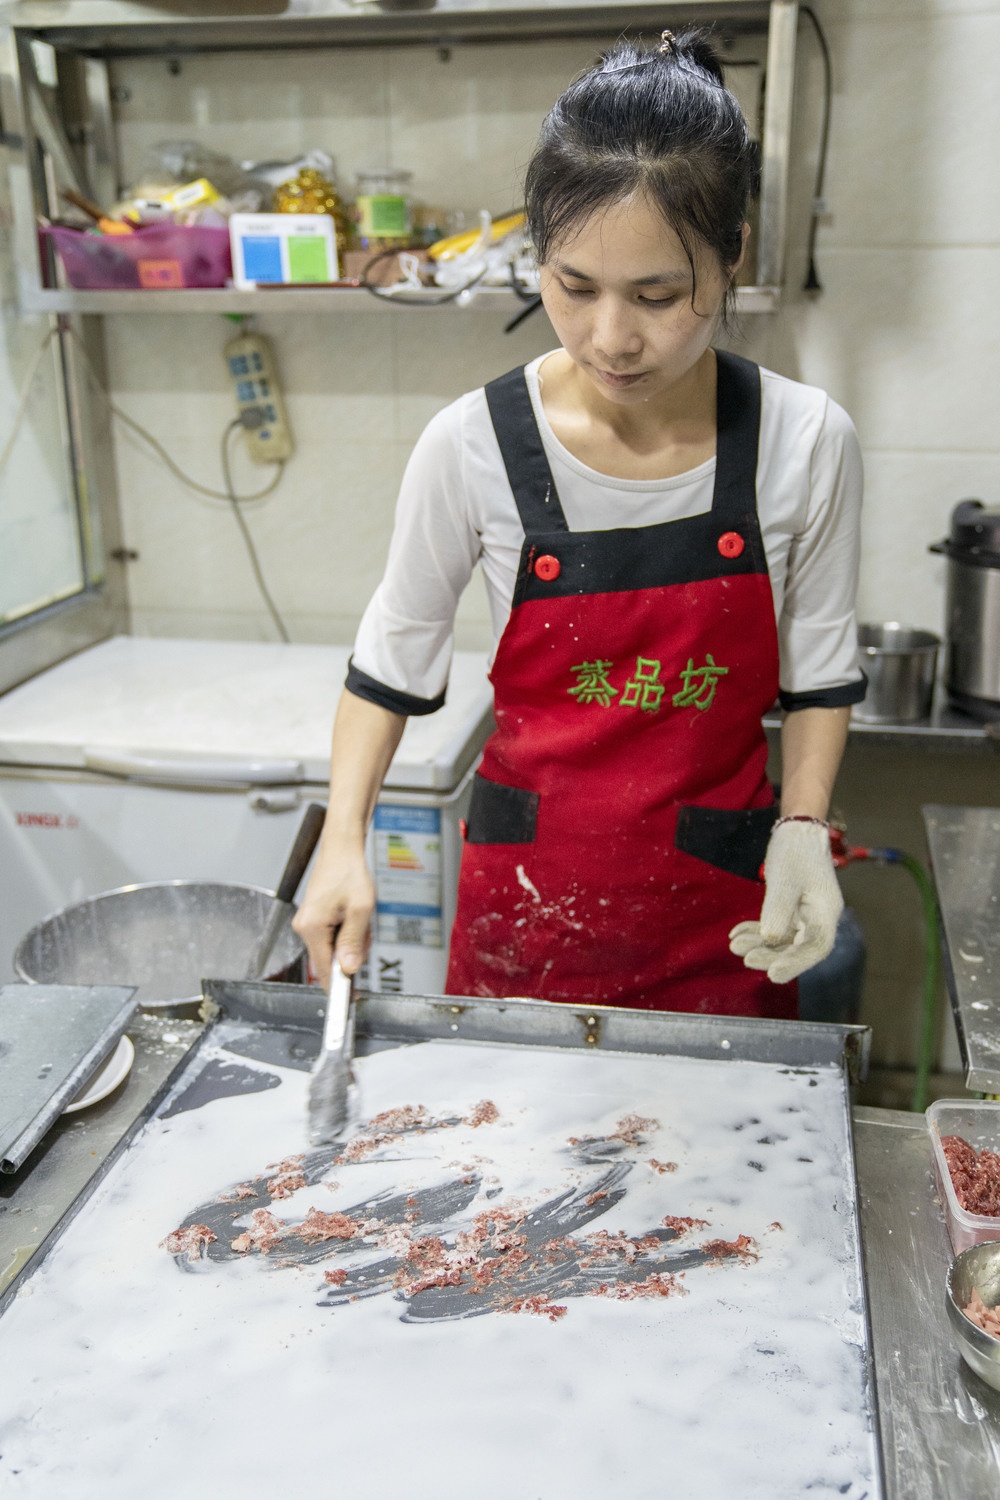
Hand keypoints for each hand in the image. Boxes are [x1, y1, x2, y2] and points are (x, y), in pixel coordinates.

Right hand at [291, 837, 374, 988]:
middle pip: (330, 960)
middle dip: (352, 951)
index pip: (323, 971)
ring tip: (359, 915)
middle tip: (364, 927)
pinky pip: (332, 937)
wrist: (341, 850)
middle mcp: (304, 928)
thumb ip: (354, 942)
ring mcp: (307, 923)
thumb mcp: (360, 909)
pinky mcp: (314, 919)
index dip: (340, 987)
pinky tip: (353, 914)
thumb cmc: (349, 872)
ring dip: (352, 939)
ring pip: (333, 948)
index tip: (353, 999)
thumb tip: (349, 969)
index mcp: (312, 927)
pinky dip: (347, 931)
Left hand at [728, 819, 842, 984]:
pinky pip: (775, 926)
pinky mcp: (792, 909)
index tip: (772, 974)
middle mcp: (819, 918)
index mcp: (826, 912)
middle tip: (744, 957)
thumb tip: (770, 939)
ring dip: (759, 943)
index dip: (795, 963)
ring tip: (734, 945)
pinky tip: (736, 934)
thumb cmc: (794, 851)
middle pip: (798, 947)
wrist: (795, 830)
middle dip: (771, 955)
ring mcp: (805, 915)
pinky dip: (756, 931)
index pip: (816, 947)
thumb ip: (778, 912)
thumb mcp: (784, 880)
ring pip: (783, 939)